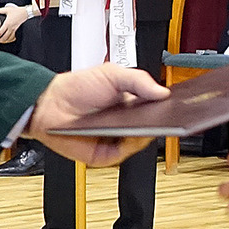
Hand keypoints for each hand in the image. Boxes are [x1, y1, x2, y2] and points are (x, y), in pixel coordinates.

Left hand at [0, 4, 32, 43]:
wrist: (24, 12)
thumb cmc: (15, 11)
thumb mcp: (5, 9)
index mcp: (7, 23)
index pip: (0, 32)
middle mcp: (11, 28)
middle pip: (4, 38)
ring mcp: (14, 30)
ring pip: (9, 39)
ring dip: (4, 41)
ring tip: (0, 41)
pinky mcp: (16, 30)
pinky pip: (13, 37)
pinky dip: (10, 40)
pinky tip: (7, 40)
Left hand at [28, 64, 168, 165]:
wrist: (50, 104)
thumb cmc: (75, 88)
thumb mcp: (112, 74)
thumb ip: (138, 80)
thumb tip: (163, 92)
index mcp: (130, 103)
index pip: (155, 108)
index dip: (167, 107)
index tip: (178, 104)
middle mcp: (125, 123)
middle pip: (152, 127)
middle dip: (162, 121)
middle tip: (169, 115)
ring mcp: (116, 139)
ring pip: (141, 141)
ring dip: (148, 133)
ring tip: (153, 122)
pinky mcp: (105, 154)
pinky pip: (124, 153)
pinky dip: (130, 145)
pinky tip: (132, 133)